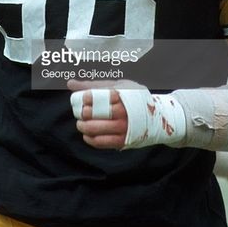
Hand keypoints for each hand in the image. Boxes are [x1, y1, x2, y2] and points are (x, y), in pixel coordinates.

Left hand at [68, 79, 186, 149]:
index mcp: (124, 95)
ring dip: (84, 127)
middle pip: (97, 113)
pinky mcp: (123, 140)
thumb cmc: (133, 98)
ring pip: (97, 129)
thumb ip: (94, 85)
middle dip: (84, 113)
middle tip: (80, 113)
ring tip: (81, 124)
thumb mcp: (118, 86)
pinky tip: (87, 134)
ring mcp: (124, 127)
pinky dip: (90, 139)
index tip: (83, 98)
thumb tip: (70, 84)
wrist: (157, 117)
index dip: (88, 97)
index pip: (102, 95)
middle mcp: (124, 111)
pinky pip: (102, 142)